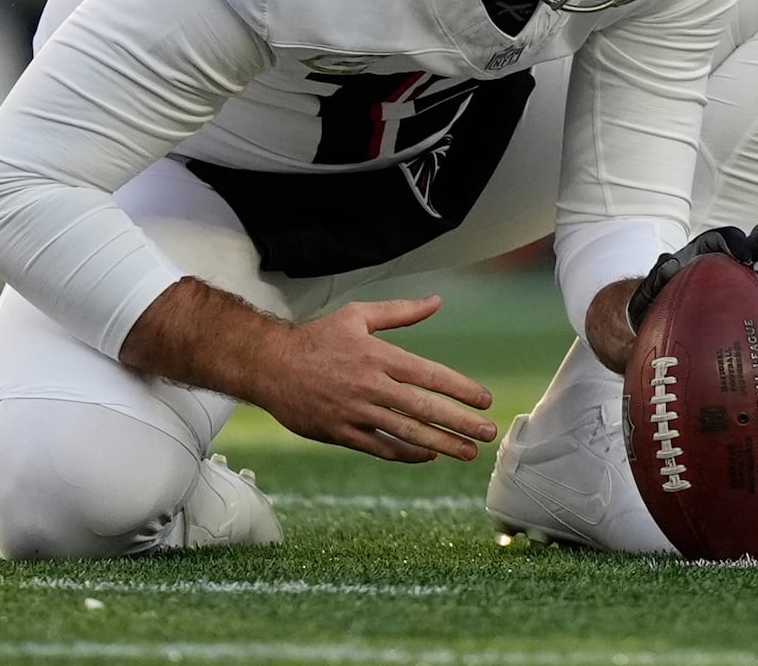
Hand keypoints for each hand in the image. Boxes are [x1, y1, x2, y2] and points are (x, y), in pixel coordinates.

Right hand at [250, 297, 498, 462]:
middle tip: (488, 433)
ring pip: (406, 432)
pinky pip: (380, 447)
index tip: (485, 400)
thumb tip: (436, 301)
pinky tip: (428, 455)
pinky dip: (406, 453)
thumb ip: (400, 312)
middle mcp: (370, 386)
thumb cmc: (317, 338)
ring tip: (468, 452)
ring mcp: (355, 412)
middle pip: (424, 408)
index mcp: (378, 356)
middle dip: (461, 422)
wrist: (269, 365)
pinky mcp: (340, 432)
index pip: (429, 375)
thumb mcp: (358, 316)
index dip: (460, 389)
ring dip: (442, 444)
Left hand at [632, 221, 757, 323]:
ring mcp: (755, 285)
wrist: (668, 337)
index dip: (734, 241)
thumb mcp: (649, 296)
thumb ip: (656, 280)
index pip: (722, 240)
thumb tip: (665, 262)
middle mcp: (734, 266)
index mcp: (706, 257)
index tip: (744, 254)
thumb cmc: (655, 314)